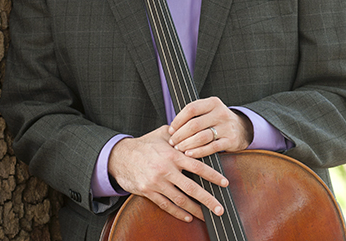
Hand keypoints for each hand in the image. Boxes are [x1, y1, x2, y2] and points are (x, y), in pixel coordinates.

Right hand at [108, 125, 228, 222]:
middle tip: (220, 208)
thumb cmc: (144, 144)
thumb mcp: (162, 134)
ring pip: (180, 200)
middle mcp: (166, 170)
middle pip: (191, 188)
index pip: (197, 166)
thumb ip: (180, 134)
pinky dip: (178, 212)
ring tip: (207, 216)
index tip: (224, 183)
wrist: (120, 156)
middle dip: (208, 199)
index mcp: (172, 155)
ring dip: (195, 210)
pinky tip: (188, 216)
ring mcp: (157, 183)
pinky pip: (166, 205)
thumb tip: (196, 129)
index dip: (212, 176)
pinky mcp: (148, 192)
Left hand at [168, 97, 252, 157]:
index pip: (191, 109)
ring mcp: (226, 127)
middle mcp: (220, 113)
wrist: (242, 128)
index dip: (178, 120)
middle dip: (180, 135)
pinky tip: (189, 154)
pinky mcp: (230, 140)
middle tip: (172, 142)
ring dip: (187, 144)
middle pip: (194, 124)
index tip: (171, 129)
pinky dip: (198, 152)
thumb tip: (172, 128)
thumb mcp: (209, 111)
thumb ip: (194, 115)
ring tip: (179, 148)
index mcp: (213, 102)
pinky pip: (211, 148)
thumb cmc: (217, 120)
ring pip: (202, 137)